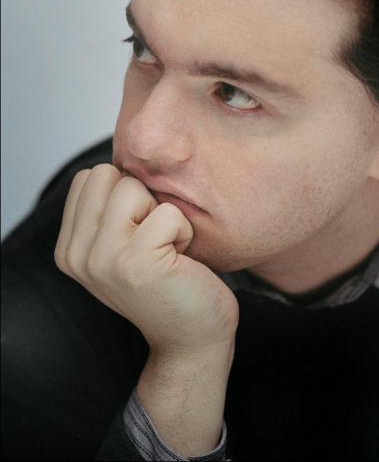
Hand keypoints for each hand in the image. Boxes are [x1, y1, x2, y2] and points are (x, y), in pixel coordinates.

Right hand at [54, 164, 238, 354]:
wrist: (192, 337)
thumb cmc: (169, 282)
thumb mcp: (124, 245)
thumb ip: (109, 210)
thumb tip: (123, 158)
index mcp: (69, 246)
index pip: (90, 177)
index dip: (126, 194)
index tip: (139, 232)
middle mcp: (77, 254)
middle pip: (108, 174)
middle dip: (141, 198)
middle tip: (154, 239)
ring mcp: (102, 259)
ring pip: (133, 188)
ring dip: (163, 214)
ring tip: (166, 248)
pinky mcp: (136, 263)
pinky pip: (167, 212)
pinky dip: (183, 230)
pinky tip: (181, 260)